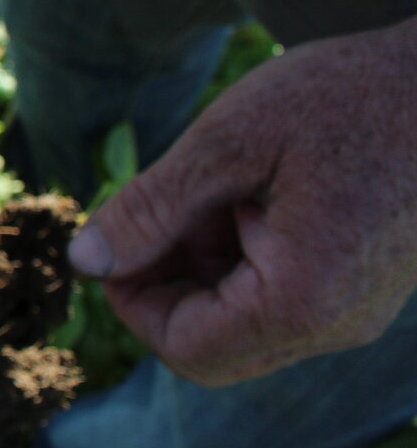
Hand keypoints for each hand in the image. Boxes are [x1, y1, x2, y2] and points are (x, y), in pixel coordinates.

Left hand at [68, 19, 416, 385]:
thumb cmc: (351, 98)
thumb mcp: (230, 141)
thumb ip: (150, 209)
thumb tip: (84, 260)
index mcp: (304, 301)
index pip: (184, 349)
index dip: (132, 300)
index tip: (119, 234)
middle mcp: (337, 324)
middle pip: (212, 344)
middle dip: (164, 282)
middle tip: (158, 204)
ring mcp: (356, 308)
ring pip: (243, 320)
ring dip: (201, 264)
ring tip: (210, 183)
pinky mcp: (363, 283)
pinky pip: (280, 295)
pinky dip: (241, 254)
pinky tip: (245, 188)